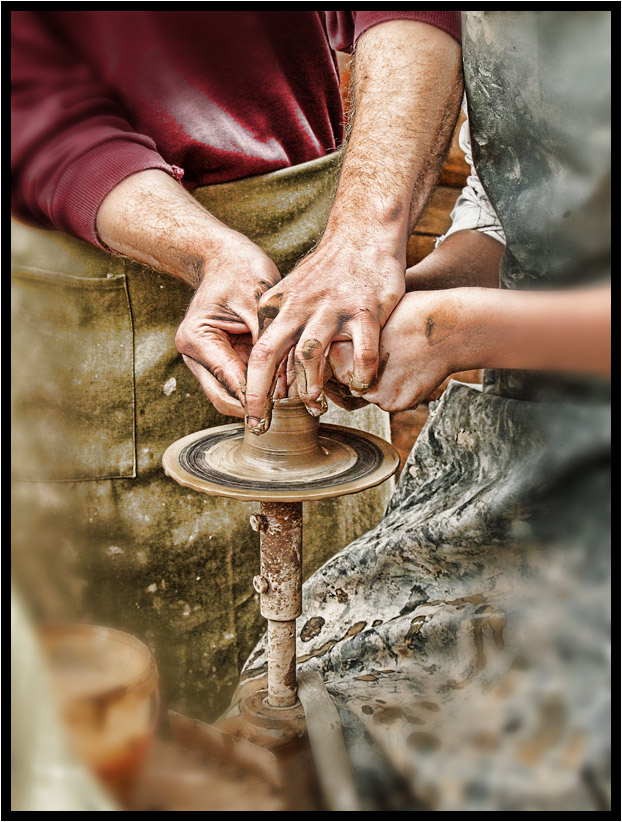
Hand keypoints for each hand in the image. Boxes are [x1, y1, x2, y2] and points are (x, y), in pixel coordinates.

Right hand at [175, 235, 280, 416]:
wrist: (226, 257)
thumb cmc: (241, 269)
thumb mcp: (258, 299)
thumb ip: (268, 339)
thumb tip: (286, 380)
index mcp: (197, 338)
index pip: (230, 380)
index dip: (259, 396)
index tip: (289, 404)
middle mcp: (195, 355)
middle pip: (225, 399)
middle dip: (257, 405)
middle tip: (294, 409)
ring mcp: (206, 360)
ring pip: (232, 397)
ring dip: (259, 399)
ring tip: (294, 399)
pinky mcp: (221, 360)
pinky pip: (241, 383)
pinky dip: (261, 387)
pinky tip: (286, 385)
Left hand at [244, 241, 404, 430]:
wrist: (362, 234)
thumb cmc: (328, 274)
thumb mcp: (293, 297)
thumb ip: (282, 333)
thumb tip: (273, 376)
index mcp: (276, 306)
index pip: (255, 353)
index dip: (251, 388)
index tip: (253, 414)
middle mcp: (297, 307)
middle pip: (268, 356)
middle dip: (260, 396)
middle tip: (261, 425)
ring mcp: (331, 308)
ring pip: (310, 356)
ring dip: (310, 389)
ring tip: (315, 408)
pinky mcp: (365, 309)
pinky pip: (361, 352)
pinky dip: (360, 374)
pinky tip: (361, 385)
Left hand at [328, 290, 465, 411]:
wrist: (448, 327)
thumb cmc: (410, 314)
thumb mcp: (371, 318)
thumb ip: (351, 339)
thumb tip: (338, 354)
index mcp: (340, 352)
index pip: (327, 368)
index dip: (339, 362)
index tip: (350, 355)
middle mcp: (352, 378)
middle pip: (345, 385)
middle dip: (355, 377)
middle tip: (380, 360)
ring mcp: (374, 394)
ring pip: (367, 395)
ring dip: (376, 384)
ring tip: (399, 360)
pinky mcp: (395, 404)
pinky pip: (388, 401)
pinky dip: (396, 389)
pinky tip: (411, 370)